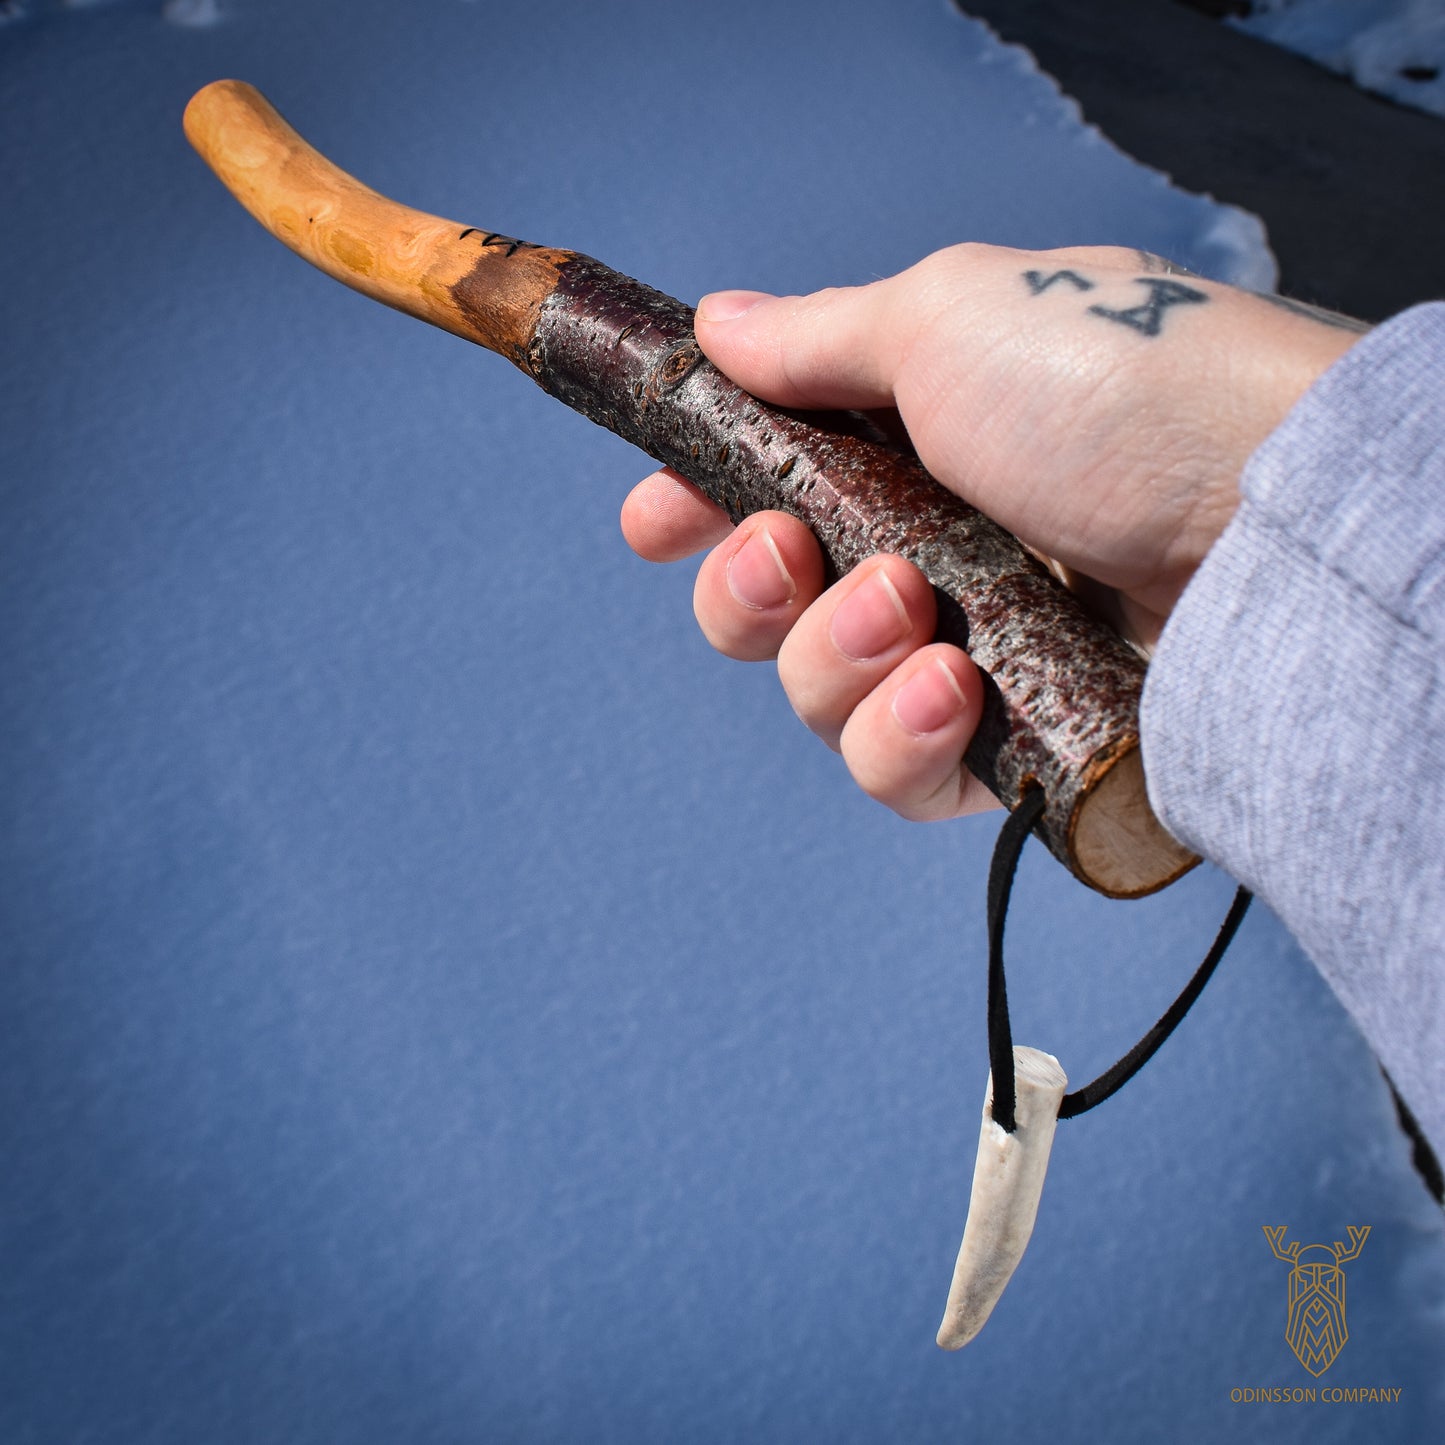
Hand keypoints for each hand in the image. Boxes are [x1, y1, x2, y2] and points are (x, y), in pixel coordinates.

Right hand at [620, 244, 1363, 820]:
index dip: (695, 512)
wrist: (1261, 515)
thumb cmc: (1118, 390)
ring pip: (818, 698)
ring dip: (835, 658)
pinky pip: (898, 776)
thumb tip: (721, 322)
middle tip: (793, 554)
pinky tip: (955, 690)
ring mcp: (965, 651)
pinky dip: (900, 739)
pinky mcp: (1009, 745)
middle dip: (749, 591)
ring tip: (916, 611)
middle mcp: (925, 552)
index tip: (655, 520)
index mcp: (903, 446)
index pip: (763, 491)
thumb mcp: (948, 321)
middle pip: (765, 610)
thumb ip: (817, 339)